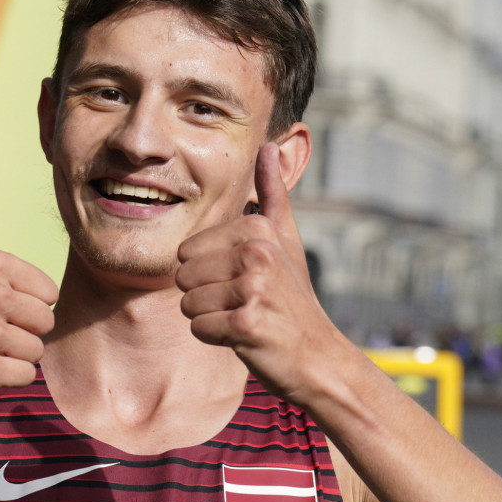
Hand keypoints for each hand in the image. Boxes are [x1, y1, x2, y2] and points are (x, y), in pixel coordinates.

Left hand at [175, 143, 341, 400]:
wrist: (318, 356)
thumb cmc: (293, 300)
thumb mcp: (286, 241)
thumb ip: (273, 195)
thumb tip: (268, 145)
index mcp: (257, 229)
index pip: (187, 251)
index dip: (207, 274)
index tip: (242, 282)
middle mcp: (257, 253)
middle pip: (183, 277)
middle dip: (205, 297)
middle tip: (242, 304)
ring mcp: (254, 288)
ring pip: (188, 304)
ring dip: (210, 318)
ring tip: (244, 318)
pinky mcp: (247, 323)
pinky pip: (199, 328)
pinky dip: (217, 338)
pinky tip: (245, 338)